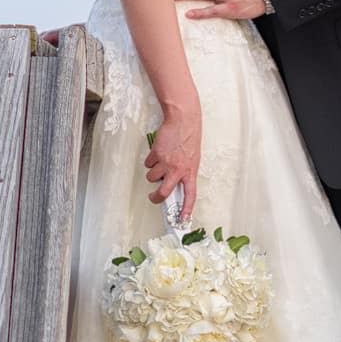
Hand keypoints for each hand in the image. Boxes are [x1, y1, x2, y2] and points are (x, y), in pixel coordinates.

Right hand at [144, 103, 200, 219]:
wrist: (183, 121)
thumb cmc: (189, 138)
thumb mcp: (192, 159)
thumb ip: (184, 172)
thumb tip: (173, 184)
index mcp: (190, 172)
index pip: (190, 196)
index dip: (186, 209)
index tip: (182, 220)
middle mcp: (178, 170)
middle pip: (163, 193)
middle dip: (155, 198)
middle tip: (153, 197)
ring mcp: (166, 163)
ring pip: (151, 177)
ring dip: (153, 172)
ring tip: (160, 161)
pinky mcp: (156, 155)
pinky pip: (148, 164)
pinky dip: (150, 160)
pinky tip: (158, 151)